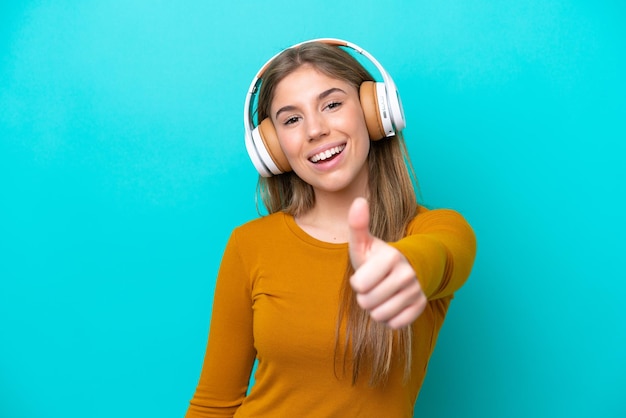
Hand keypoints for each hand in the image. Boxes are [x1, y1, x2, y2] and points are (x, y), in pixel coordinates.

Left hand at [348, 197, 426, 328]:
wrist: (405, 268)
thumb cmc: (376, 257)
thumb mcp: (364, 242)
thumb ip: (357, 224)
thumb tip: (358, 200)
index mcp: (392, 256)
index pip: (358, 285)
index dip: (357, 282)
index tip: (365, 273)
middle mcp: (408, 273)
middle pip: (367, 302)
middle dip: (364, 297)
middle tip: (372, 286)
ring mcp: (416, 290)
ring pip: (380, 315)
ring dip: (375, 308)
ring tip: (381, 294)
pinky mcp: (421, 306)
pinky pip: (394, 324)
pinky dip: (389, 318)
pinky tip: (392, 303)